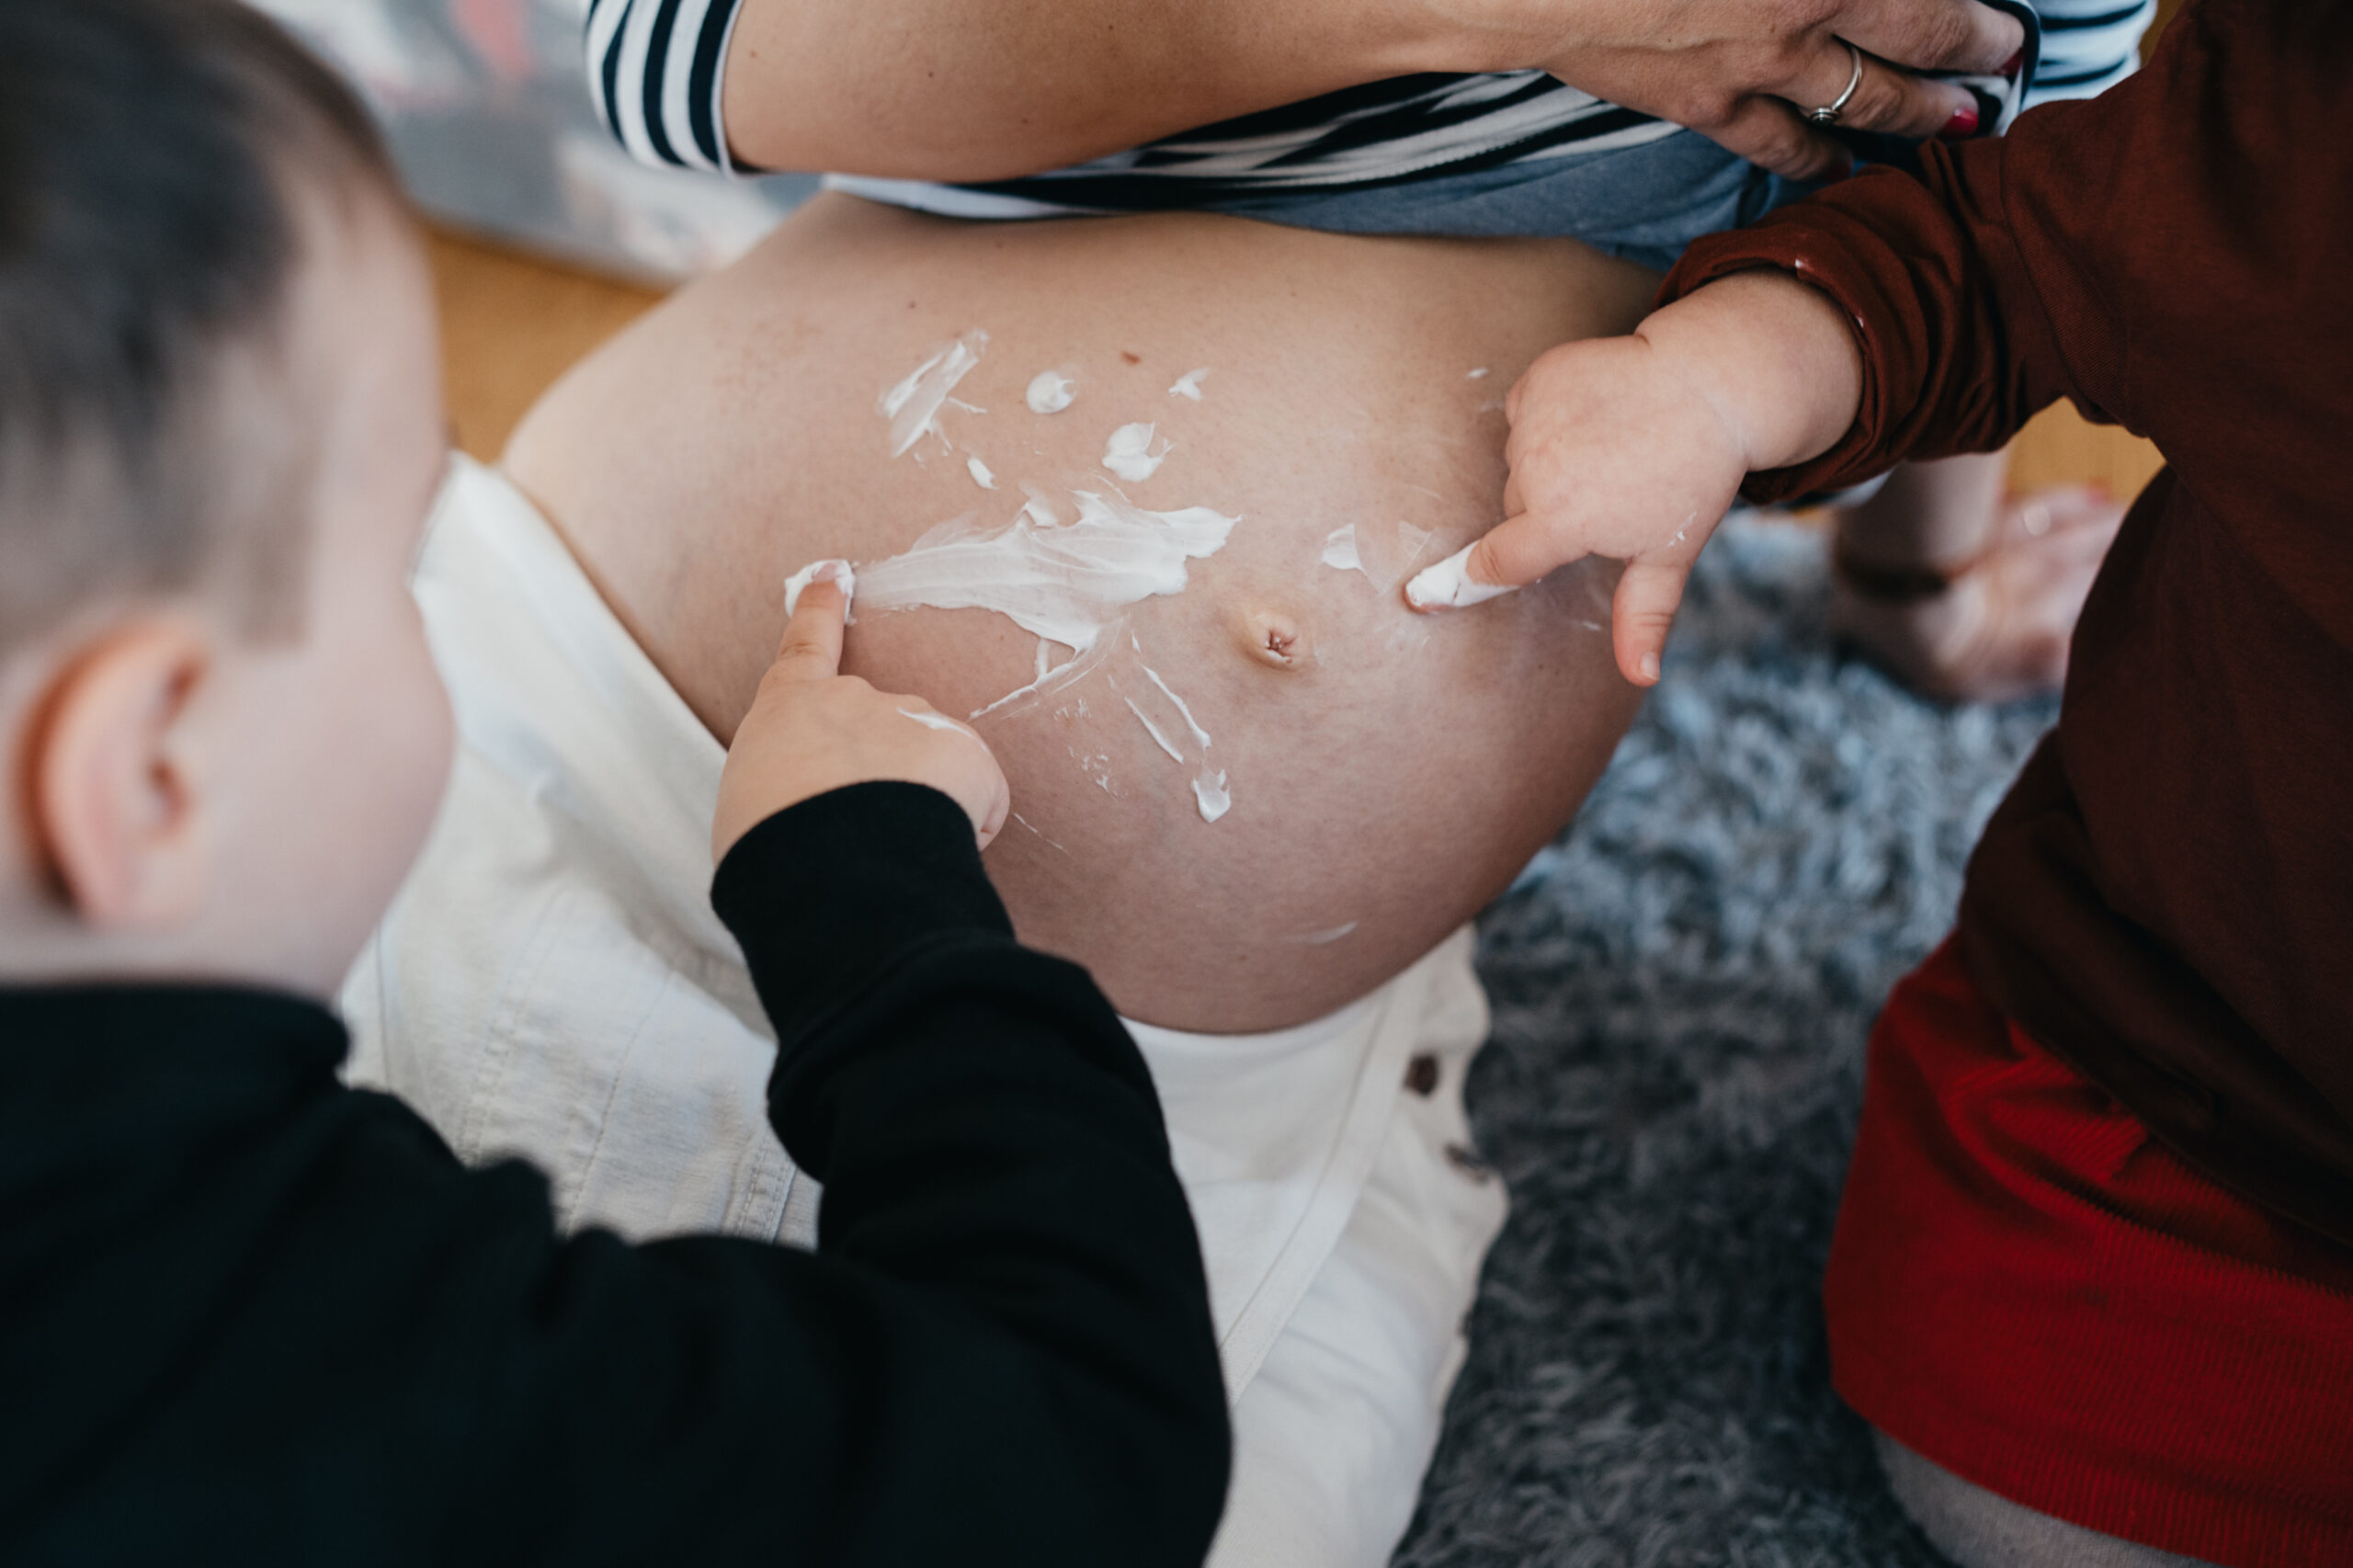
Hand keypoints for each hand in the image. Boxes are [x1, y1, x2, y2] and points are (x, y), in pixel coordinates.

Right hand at [713, 572, 1010, 861]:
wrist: (825, 863)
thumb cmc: (770, 847)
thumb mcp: (750, 804)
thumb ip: (786, 784)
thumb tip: (815, 805)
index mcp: (790, 706)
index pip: (806, 647)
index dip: (820, 608)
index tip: (835, 574)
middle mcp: (856, 699)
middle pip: (879, 729)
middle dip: (880, 773)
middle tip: (857, 828)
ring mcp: (915, 718)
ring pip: (932, 765)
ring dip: (922, 802)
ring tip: (892, 844)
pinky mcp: (967, 752)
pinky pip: (979, 797)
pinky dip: (967, 825)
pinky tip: (934, 848)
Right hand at [1409, 271, 1863, 685]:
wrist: (1710, 383)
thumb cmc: (1692, 477)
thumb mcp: (1669, 554)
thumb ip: (1642, 617)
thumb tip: (1642, 677)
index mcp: (1563, 520)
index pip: (1495, 563)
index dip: (1460, 585)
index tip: (1420, 598)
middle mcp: (1538, 471)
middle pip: (1515, 507)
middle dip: (1547, 509)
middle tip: (1605, 492)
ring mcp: (1535, 419)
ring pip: (1519, 460)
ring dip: (1547, 462)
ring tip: (1604, 449)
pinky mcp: (1539, 379)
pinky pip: (1524, 413)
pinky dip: (1548, 417)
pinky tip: (1590, 416)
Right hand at [1524, 0, 2024, 179]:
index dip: (1974, 9)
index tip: (2006, 18)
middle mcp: (1808, 8)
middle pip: (1920, 34)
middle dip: (1972, 49)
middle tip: (2007, 55)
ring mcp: (1760, 66)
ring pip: (1865, 103)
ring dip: (1920, 113)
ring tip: (1957, 122)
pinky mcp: (1706, 106)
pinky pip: (1781, 148)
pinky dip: (1822, 163)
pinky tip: (1846, 174)